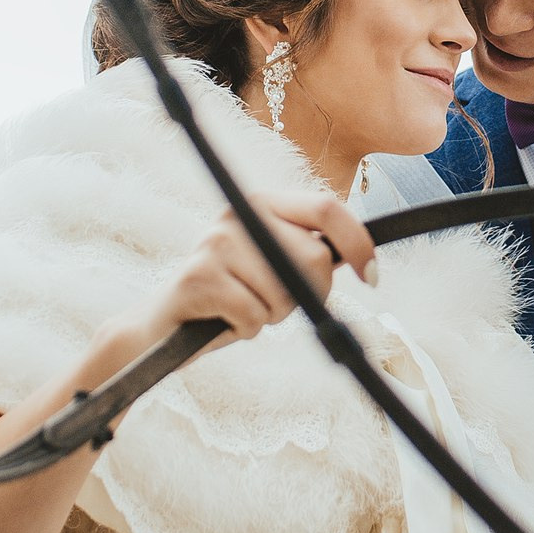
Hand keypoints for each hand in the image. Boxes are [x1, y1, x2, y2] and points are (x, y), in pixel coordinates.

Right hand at [134, 192, 376, 353]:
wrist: (160, 328)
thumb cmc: (229, 299)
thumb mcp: (272, 266)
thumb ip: (309, 252)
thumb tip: (362, 254)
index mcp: (262, 202)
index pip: (326, 209)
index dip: (358, 243)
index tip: (373, 277)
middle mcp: (238, 213)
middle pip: (315, 258)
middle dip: (308, 294)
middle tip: (275, 304)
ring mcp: (216, 242)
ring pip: (286, 293)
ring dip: (273, 316)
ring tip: (243, 309)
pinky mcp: (199, 277)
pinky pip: (255, 316)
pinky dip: (247, 330)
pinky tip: (224, 321)